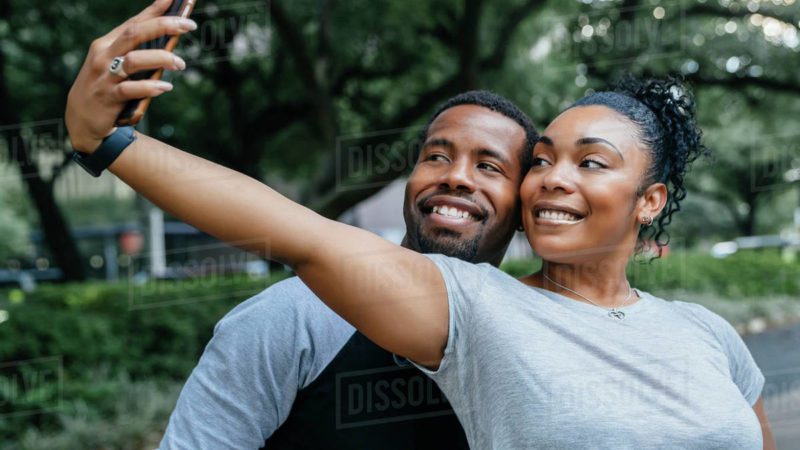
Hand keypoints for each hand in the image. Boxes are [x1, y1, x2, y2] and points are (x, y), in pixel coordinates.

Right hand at [65, 0, 195, 152]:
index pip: (135, 22)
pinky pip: (130, 89)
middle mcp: (104, 55)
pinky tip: (166, 87)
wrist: (80, 119)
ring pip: (134, 60)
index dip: (156, 9)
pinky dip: (150, 87)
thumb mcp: (118, 64)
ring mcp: (105, 76)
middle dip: (163, 25)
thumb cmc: (107, 86)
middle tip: (189, 24)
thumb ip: (140, 52)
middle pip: (135, 33)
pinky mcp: (108, 97)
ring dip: (161, 59)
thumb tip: (170, 40)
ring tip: (181, 63)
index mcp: (108, 43)